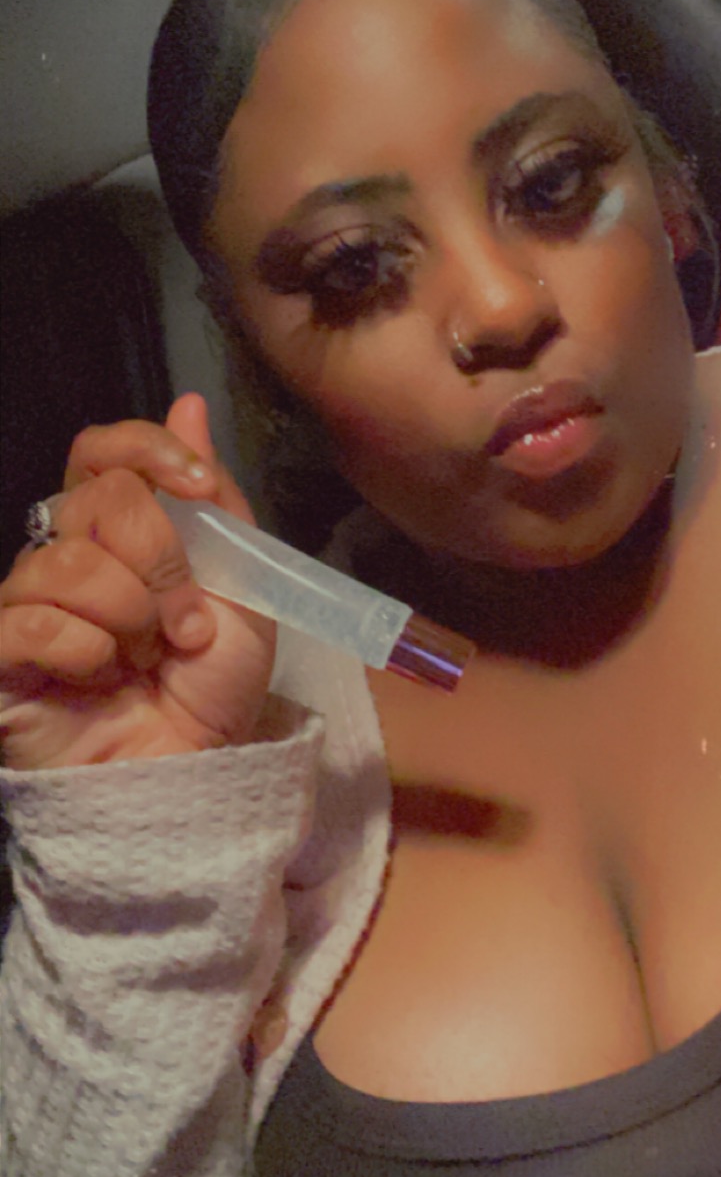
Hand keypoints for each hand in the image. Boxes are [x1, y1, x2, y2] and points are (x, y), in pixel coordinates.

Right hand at [0, 395, 276, 770]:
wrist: (194, 773)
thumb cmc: (211, 686)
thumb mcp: (241, 587)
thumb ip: (213, 499)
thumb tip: (189, 402)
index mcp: (118, 531)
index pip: (101, 451)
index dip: (147, 449)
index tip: (198, 485)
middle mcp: (63, 556)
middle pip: (96, 501)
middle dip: (161, 559)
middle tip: (187, 621)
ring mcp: (26, 605)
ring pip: (66, 562)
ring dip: (129, 612)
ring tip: (149, 656)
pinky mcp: (0, 657)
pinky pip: (29, 619)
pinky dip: (84, 647)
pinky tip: (101, 674)